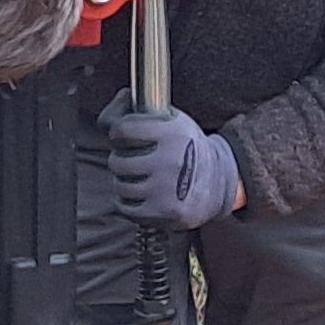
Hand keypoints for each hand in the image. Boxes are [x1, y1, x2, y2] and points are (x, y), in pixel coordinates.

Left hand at [105, 105, 242, 228]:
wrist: (218, 181)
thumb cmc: (187, 148)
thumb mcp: (172, 121)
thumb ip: (138, 113)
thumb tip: (106, 120)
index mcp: (172, 132)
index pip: (122, 130)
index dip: (118, 134)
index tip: (123, 138)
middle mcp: (170, 159)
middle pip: (117, 160)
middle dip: (120, 160)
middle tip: (132, 160)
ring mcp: (166, 188)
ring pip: (120, 185)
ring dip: (124, 182)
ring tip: (137, 178)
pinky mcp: (163, 211)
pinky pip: (126, 207)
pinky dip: (127, 202)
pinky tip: (140, 195)